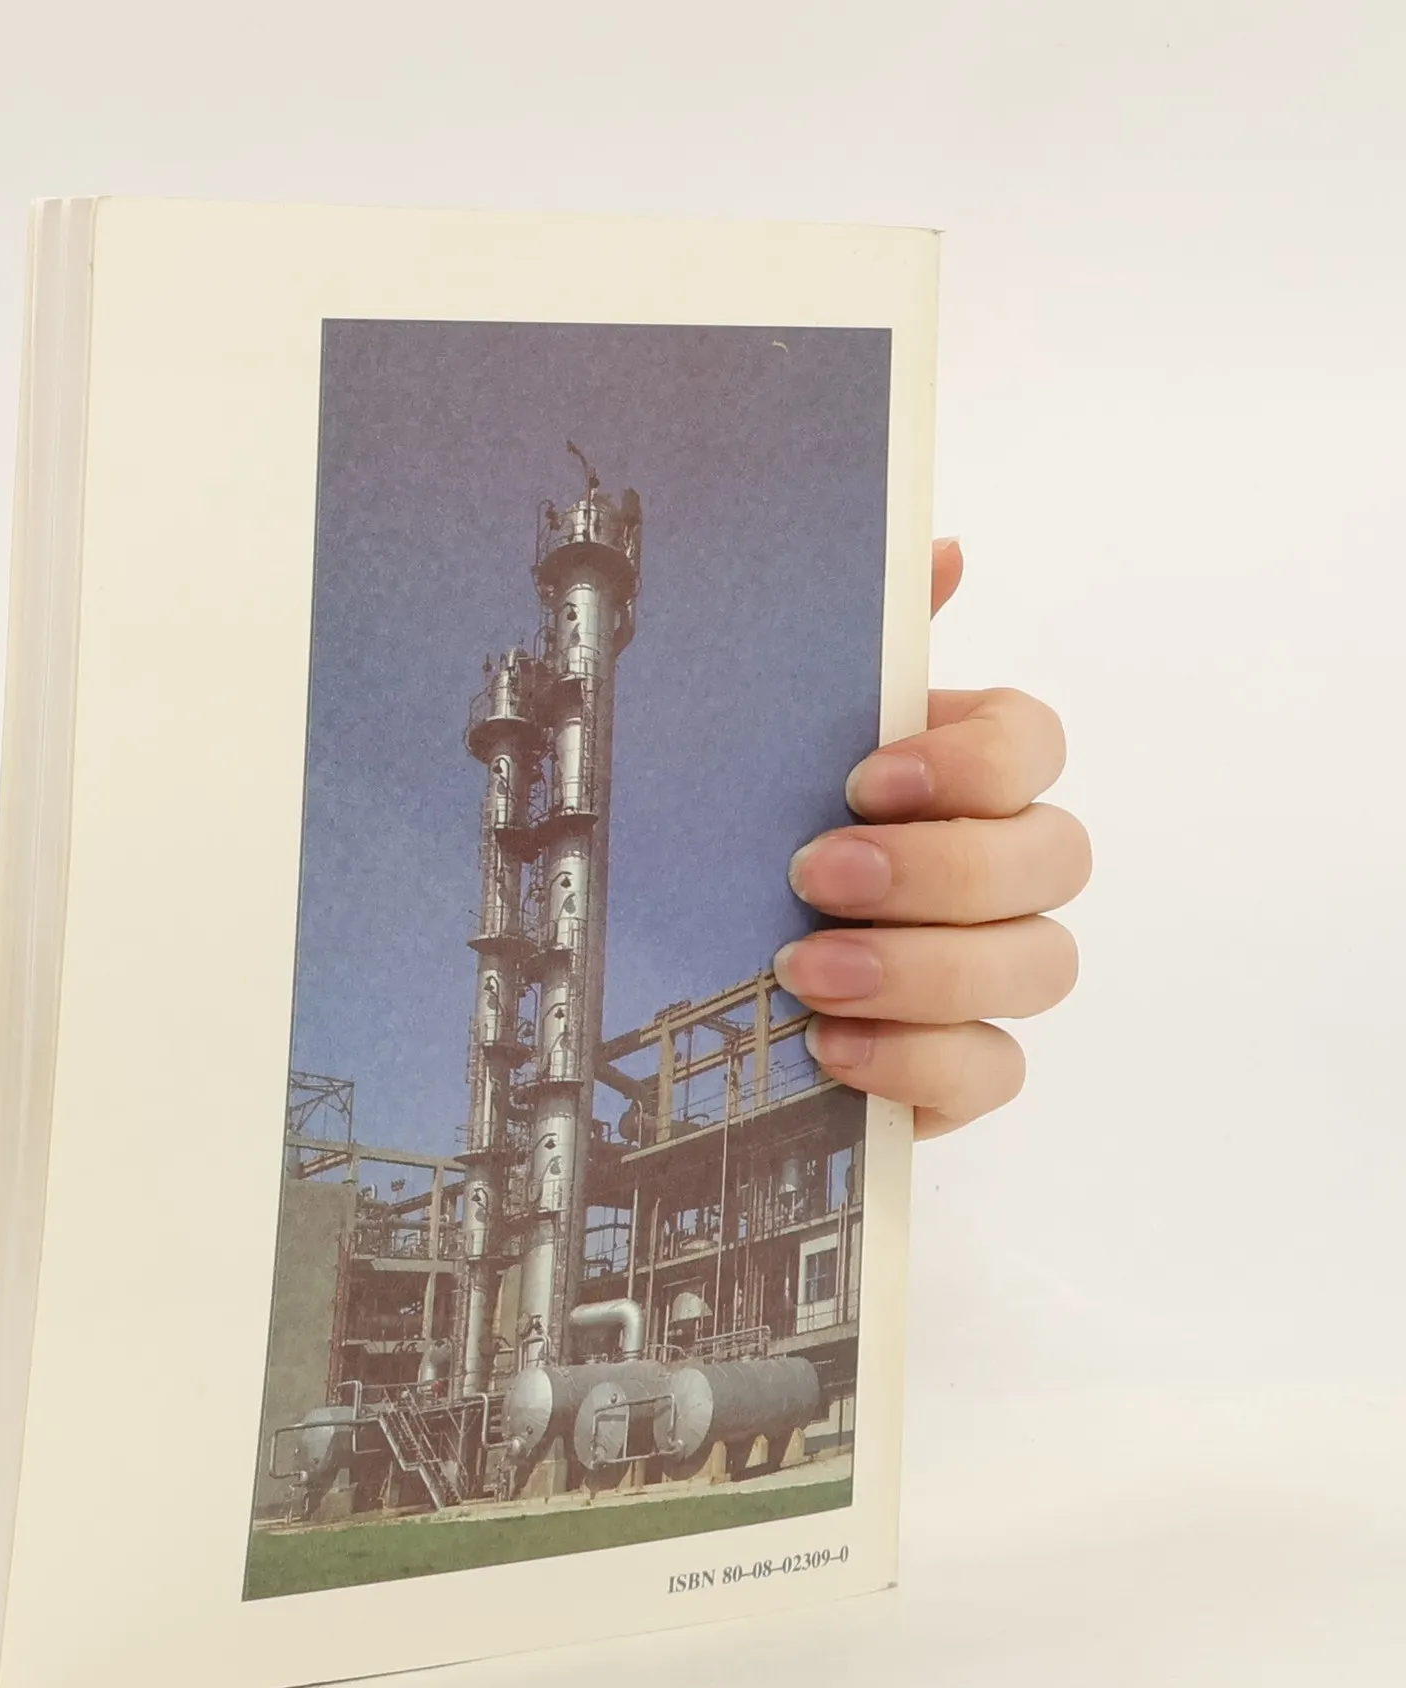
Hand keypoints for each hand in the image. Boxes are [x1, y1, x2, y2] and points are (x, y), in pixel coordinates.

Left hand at [773, 539, 1089, 1138]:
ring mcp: (996, 972)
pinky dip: (919, 1062)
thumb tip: (942, 549)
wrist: (701, 961)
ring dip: (923, 970)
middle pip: (1053, 858)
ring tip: (804, 972)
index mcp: (968, 774)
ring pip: (1039, 967)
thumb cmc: (758, 832)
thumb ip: (860, 649)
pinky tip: (832, 1046)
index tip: (866, 776)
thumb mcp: (779, 738)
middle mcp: (1006, 869)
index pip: (1034, 745)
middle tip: (812, 875)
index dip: (970, 761)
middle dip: (937, 870)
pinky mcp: (964, 1065)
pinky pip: (994, 1071)